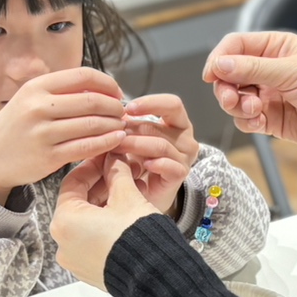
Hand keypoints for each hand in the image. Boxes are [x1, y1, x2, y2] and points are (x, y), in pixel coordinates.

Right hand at [0, 67, 127, 203]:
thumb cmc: (15, 128)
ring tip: (122, 126)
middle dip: (115, 106)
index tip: (117, 93)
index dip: (107, 83)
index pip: (84, 76)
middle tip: (123, 112)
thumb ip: (60, 92)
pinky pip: (87, 147)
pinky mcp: (49, 157)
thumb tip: (101, 88)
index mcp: (37, 87)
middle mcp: (39, 107)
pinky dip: (107, 142)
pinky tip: (116, 139)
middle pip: (92, 100)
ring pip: (93, 124)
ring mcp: (43, 133)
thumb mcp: (29, 99)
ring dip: (114, 124)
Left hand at [51, 156, 159, 289]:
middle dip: (100, 186)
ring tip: (126, 194)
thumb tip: (114, 160)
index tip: (105, 158)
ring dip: (103, 206)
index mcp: (65, 222)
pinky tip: (123, 217)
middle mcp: (63, 244)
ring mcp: (74, 260)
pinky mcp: (88, 271)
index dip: (92, 166)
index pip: (73, 183)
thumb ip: (117, 173)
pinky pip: (90, 241)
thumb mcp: (127, 197)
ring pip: (85, 223)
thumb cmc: (138, 238)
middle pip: (78, 203)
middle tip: (118, 173)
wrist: (155, 274)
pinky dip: (103, 227)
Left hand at [115, 94, 199, 215]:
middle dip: (132, 129)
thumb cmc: (139, 162)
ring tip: (116, 149)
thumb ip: (128, 124)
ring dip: (135, 145)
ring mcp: (185, 157)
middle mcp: (185, 139)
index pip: (172, 104)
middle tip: (111, 134)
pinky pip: (170, 166)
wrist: (145, 193)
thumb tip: (113, 113)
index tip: (127, 108)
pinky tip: (142, 165)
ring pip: (161, 145)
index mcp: (178, 123)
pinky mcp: (180, 175)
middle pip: (159, 127)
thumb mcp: (133, 137)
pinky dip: (155, 164)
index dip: (150, 103)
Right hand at [202, 31, 296, 152]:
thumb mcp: (292, 71)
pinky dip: (246, 121)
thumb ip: (252, 68)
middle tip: (231, 97)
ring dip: (236, 106)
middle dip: (226, 87)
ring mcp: (269, 95)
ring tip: (254, 110)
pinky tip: (258, 122)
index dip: (220, 59)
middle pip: (229, 75)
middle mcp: (269, 70)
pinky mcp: (271, 119)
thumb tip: (220, 64)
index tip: (211, 74)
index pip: (236, 46)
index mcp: (276, 48)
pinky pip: (245, 119)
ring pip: (234, 99)